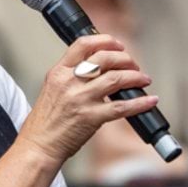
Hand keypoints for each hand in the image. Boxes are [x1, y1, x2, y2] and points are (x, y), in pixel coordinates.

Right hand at [17, 34, 158, 164]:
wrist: (38, 146)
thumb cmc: (44, 122)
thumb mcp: (52, 89)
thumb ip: (70, 75)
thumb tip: (96, 67)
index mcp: (58, 72)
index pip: (84, 45)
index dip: (106, 41)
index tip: (117, 45)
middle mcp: (69, 82)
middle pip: (105, 58)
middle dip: (125, 59)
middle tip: (133, 65)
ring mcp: (81, 99)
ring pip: (116, 79)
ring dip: (136, 77)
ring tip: (143, 79)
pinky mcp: (91, 117)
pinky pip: (122, 107)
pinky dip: (140, 103)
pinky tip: (149, 100)